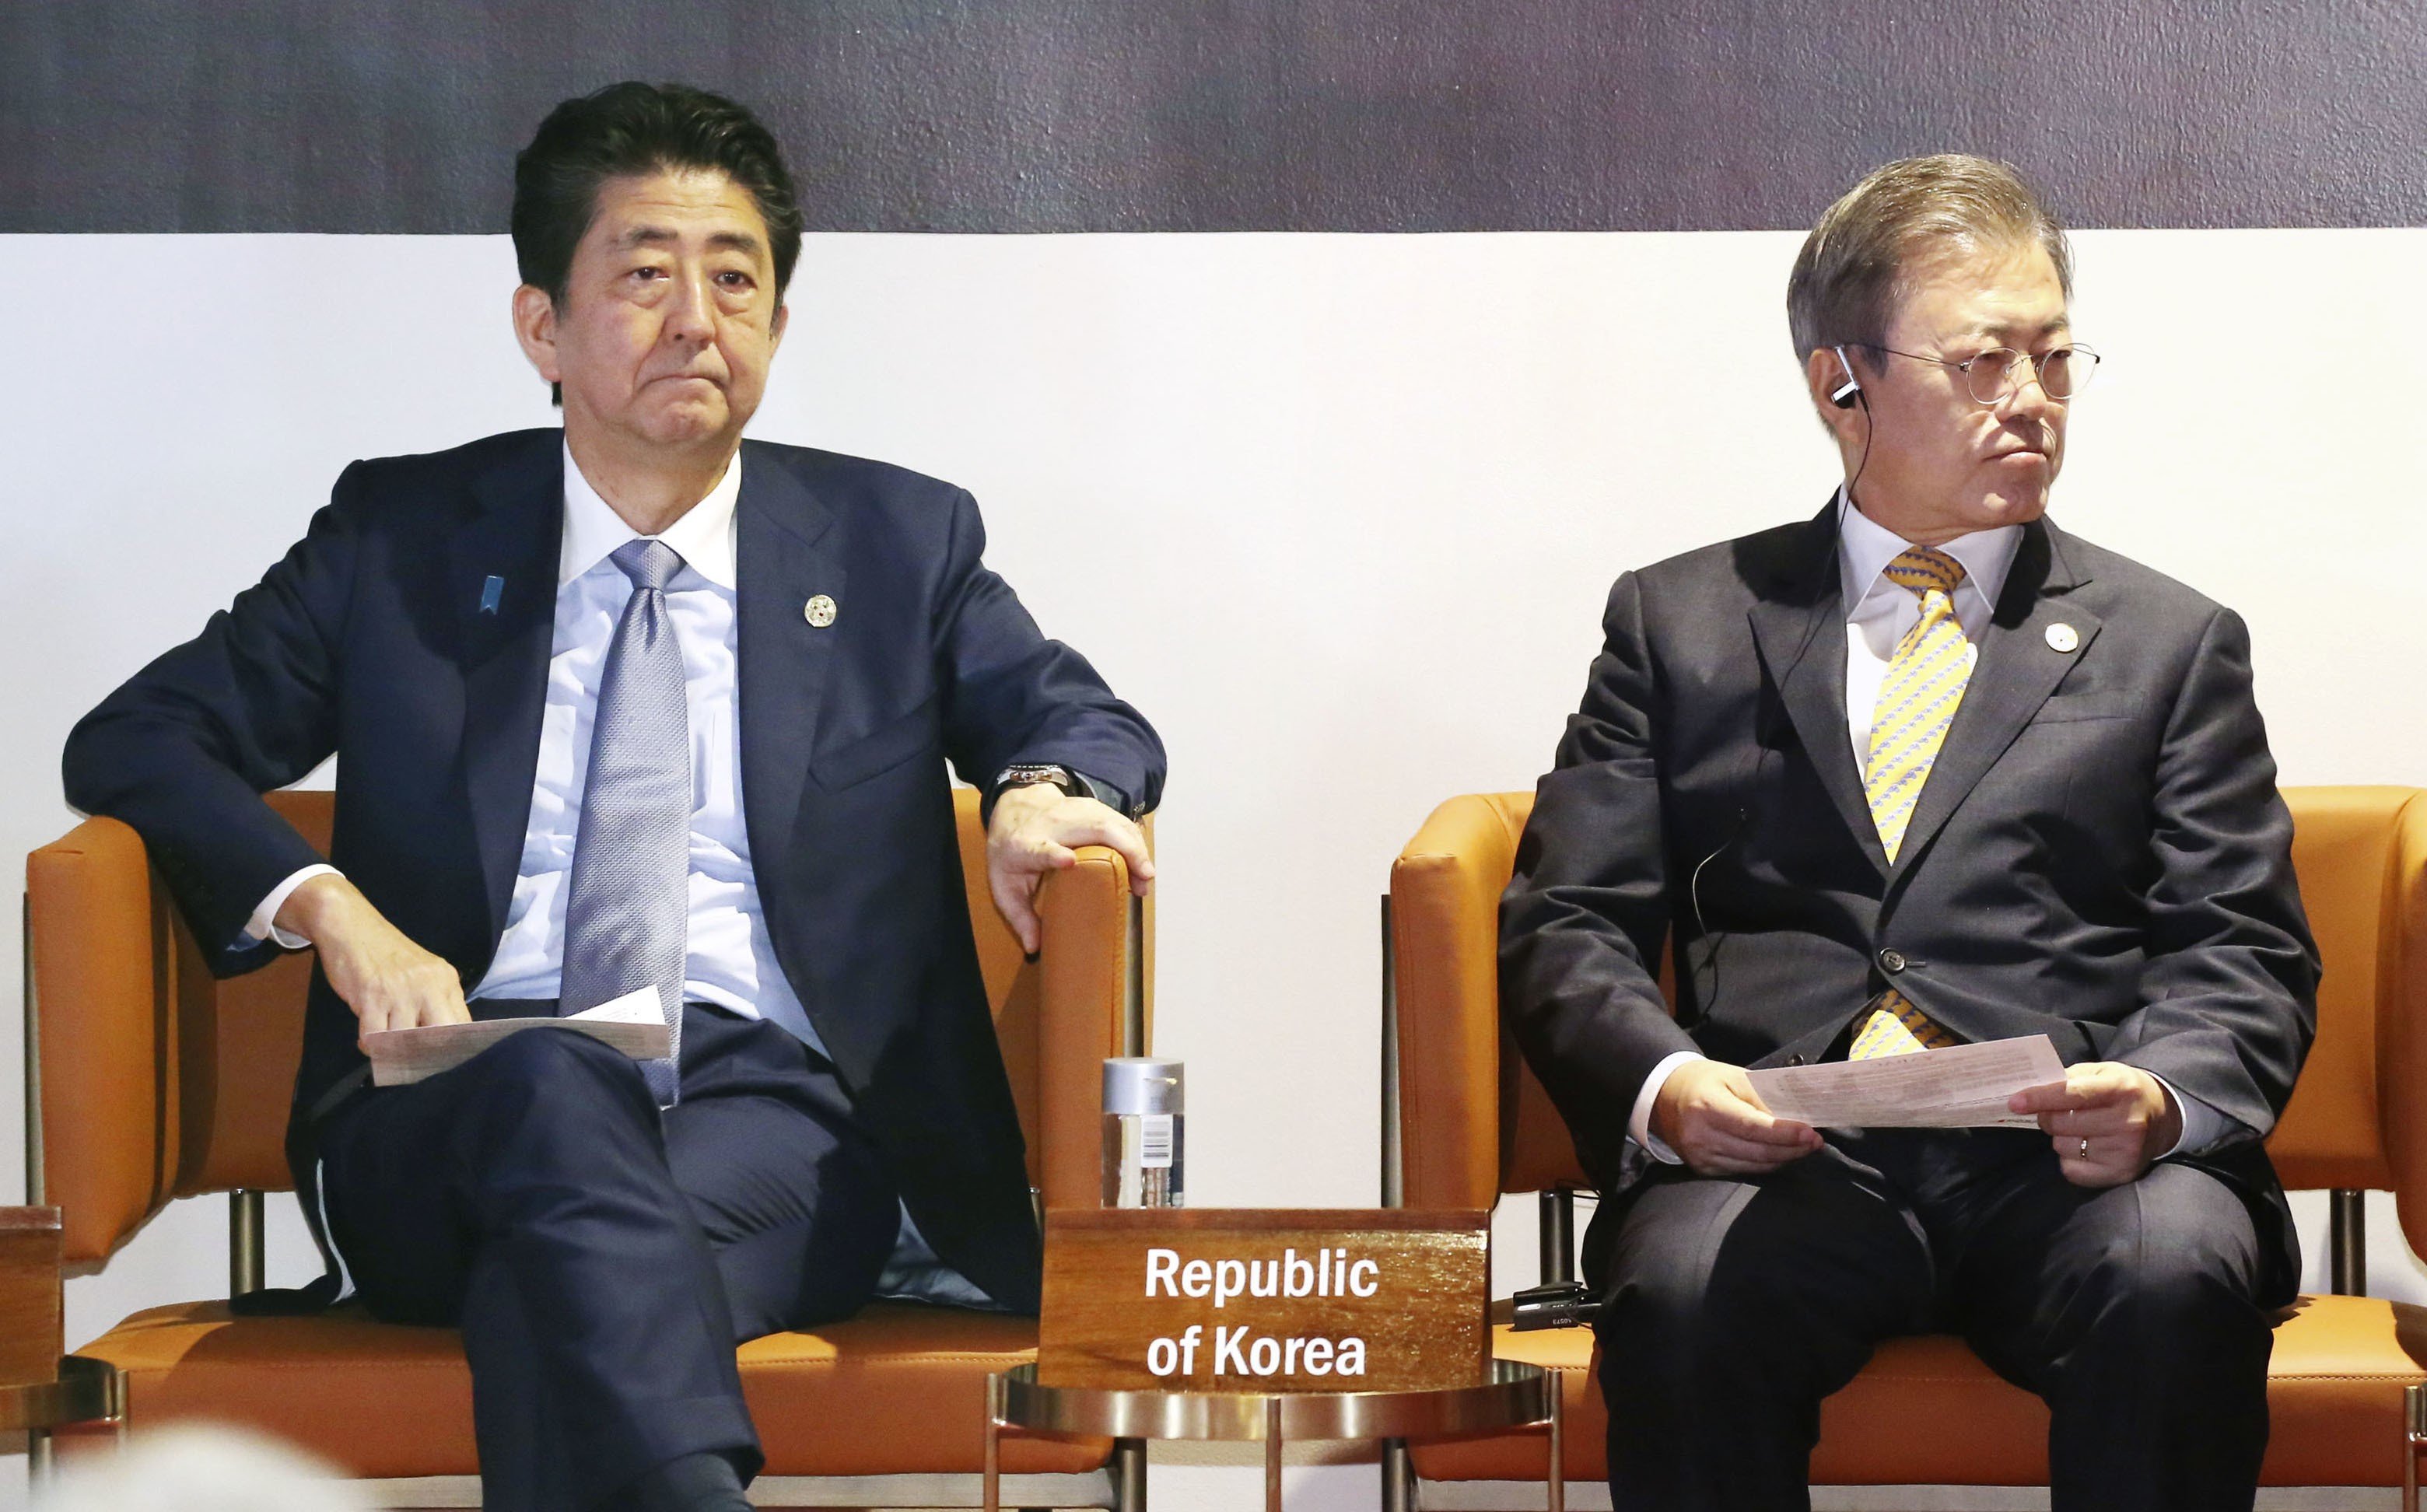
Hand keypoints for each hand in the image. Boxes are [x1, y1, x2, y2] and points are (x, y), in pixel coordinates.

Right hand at [276, 873, 471, 1044]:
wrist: (352, 926)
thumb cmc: (386, 954)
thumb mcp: (423, 973)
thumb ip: (435, 1002)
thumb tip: (441, 1043)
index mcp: (446, 980)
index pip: (462, 1025)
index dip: (452, 1050)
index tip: (439, 1062)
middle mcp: (429, 985)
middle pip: (440, 1037)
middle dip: (426, 1057)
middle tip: (411, 1063)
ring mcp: (401, 991)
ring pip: (404, 1041)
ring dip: (391, 1051)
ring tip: (384, 1047)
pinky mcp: (372, 996)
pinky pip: (375, 1037)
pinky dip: (369, 1045)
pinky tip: (366, 1039)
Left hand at [985, 783, 1154, 953]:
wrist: (1014, 807)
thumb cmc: (1010, 853)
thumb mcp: (1004, 886)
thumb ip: (1019, 917)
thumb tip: (1035, 948)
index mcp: (1025, 846)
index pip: (1040, 849)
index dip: (1054, 854)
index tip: (1069, 861)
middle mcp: (1052, 824)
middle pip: (1093, 829)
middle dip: (1124, 850)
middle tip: (1143, 880)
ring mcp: (1074, 811)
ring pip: (1112, 822)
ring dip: (1135, 847)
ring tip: (1145, 877)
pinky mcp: (1091, 807)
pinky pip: (1119, 820)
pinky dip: (1135, 840)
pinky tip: (1142, 862)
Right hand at [1650, 1059, 1822, 1176]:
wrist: (1664, 1097)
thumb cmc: (1704, 1082)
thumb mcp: (1733, 1076)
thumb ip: (1764, 1096)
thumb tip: (1797, 1115)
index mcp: (1707, 1107)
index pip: (1752, 1127)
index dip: (1784, 1133)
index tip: (1811, 1133)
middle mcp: (1700, 1136)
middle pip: (1757, 1151)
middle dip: (1792, 1148)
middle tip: (1816, 1141)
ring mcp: (1700, 1157)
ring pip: (1754, 1165)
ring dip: (1783, 1158)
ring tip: (1803, 1147)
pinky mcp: (1703, 1169)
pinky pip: (1744, 1171)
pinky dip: (1766, 1163)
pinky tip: (1779, 1154)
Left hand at [2008, 1062, 2181, 1187]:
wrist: (2163, 1117)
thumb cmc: (2122, 1091)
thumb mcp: (2102, 1073)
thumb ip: (2067, 1078)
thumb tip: (2028, 1088)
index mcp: (2119, 1089)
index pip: (2070, 1094)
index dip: (2039, 1098)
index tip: (2014, 1102)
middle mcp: (2126, 1121)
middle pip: (2061, 1123)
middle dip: (2047, 1117)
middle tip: (2056, 1113)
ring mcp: (2125, 1150)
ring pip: (2063, 1147)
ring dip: (2061, 1138)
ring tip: (2082, 1130)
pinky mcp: (2121, 1173)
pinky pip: (2072, 1170)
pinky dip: (2070, 1159)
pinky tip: (2086, 1148)